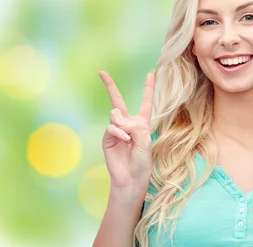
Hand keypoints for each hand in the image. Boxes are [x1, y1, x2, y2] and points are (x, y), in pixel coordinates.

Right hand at [99, 71, 154, 198]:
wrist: (130, 178)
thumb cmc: (142, 163)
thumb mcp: (146, 143)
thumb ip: (136, 128)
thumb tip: (120, 120)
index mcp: (142, 124)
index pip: (146, 102)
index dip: (148, 88)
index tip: (150, 73)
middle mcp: (128, 124)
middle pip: (117, 100)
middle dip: (109, 86)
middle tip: (102, 72)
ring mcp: (116, 130)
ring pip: (115, 114)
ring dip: (121, 123)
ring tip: (127, 136)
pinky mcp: (108, 138)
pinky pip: (111, 127)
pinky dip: (118, 132)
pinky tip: (124, 139)